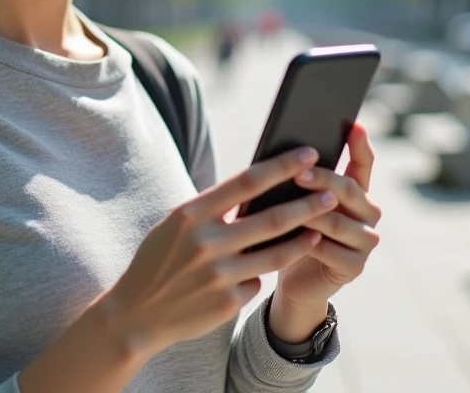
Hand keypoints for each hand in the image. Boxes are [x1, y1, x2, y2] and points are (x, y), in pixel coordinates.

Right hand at [100, 145, 338, 358]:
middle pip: (272, 218)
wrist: (135, 314)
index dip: (281, 167)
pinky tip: (257, 272)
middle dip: (308, 205)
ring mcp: (218, 274)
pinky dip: (259, 275)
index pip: (246, 182)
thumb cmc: (159, 260)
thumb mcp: (176, 226)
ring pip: (276, 254)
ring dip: (304, 239)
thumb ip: (211, 209)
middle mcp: (205, 242)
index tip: (308, 154)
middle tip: (334, 194)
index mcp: (190, 214)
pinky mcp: (227, 302)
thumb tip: (256, 189)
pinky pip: (256, 282)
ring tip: (321, 229)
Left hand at [275, 123, 381, 316]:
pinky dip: (307, 244)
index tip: (354, 124)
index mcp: (356, 192)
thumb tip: (286, 155)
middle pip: (348, 190)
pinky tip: (290, 240)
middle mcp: (368, 213)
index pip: (363, 163)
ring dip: (311, 214)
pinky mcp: (355, 266)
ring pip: (338, 221)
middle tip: (298, 173)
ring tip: (287, 208)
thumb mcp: (296, 202)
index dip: (361, 144)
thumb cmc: (292, 232)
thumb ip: (302, 182)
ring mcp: (365, 241)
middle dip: (322, 179)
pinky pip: (330, 250)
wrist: (294, 279)